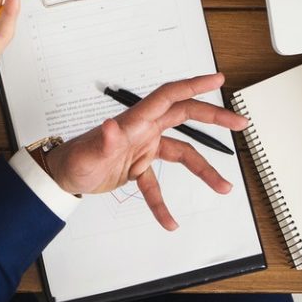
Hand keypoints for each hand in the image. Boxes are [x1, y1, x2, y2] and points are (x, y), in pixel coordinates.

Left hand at [38, 74, 247, 229]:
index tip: (217, 80)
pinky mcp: (138, 166)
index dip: (194, 85)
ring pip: (182, 152)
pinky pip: (158, 183)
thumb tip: (112, 127)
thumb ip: (103, 142)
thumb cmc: (72, 160)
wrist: (61, 176)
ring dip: (203, 169)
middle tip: (240, 123)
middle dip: (213, 117)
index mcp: (135, 121)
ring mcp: (143, 147)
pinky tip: (170, 221)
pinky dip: (164, 202)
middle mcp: (143, 130)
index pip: (169, 96)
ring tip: (223, 187)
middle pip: (185, 116)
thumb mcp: (87, 154)